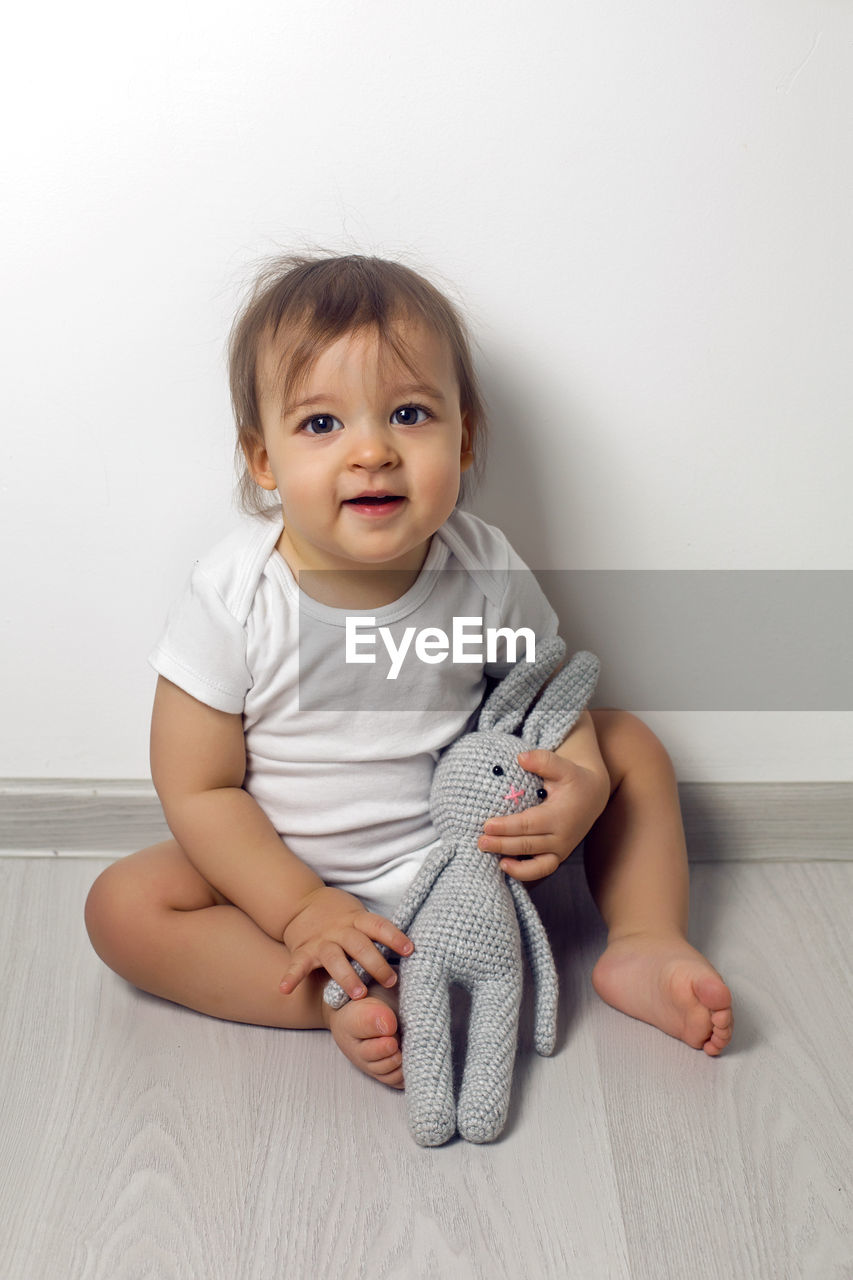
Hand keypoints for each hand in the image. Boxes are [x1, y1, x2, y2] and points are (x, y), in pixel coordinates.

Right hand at [279, 886, 413, 1000]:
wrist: (301, 902)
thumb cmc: (340, 916)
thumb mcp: (359, 917)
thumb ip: (376, 933)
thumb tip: (409, 952)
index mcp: (357, 920)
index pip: (378, 926)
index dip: (394, 936)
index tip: (410, 950)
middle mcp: (340, 930)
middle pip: (360, 945)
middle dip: (375, 963)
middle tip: (390, 981)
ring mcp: (321, 941)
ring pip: (335, 958)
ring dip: (347, 976)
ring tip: (358, 994)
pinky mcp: (303, 951)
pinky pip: (298, 965)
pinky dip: (291, 977)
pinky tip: (285, 989)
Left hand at [477, 748, 609, 881]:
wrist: (592, 796)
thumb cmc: (573, 779)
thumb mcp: (563, 766)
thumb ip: (543, 760)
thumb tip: (521, 758)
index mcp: (560, 816)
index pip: (529, 824)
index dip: (507, 827)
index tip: (487, 825)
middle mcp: (562, 837)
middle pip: (528, 845)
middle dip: (503, 845)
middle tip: (481, 842)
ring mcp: (560, 850)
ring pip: (537, 865)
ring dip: (514, 866)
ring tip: (494, 860)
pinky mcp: (556, 856)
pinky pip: (540, 870)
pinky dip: (524, 873)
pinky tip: (505, 865)